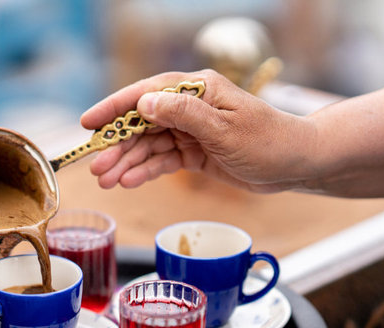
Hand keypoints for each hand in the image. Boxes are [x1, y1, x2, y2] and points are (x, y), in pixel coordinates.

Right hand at [81, 70, 315, 192]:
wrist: (296, 165)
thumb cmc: (268, 141)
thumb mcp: (225, 129)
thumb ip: (184, 114)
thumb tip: (143, 104)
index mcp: (196, 89)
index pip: (146, 94)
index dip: (113, 108)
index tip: (88, 123)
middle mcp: (188, 107)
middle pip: (142, 124)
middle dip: (117, 146)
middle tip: (96, 168)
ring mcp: (189, 131)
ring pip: (149, 146)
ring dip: (127, 163)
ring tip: (107, 181)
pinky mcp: (193, 153)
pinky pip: (162, 161)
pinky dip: (145, 171)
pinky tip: (129, 182)